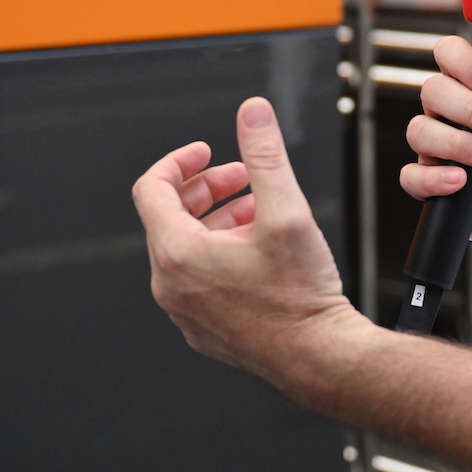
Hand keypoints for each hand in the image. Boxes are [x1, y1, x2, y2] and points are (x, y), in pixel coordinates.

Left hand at [133, 98, 360, 390]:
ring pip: (187, 249)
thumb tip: (253, 113)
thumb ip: (265, 155)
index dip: (179, 161)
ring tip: (259, 209)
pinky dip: (221, 253)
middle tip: (242, 177)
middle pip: (170, 218)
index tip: (206, 152)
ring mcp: (186, 313)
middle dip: (207, 188)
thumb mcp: (285, 209)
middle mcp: (172, 287)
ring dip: (219, 219)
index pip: (152, 189)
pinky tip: (261, 249)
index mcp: (178, 255)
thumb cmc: (299, 296)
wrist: (320, 357)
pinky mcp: (205, 330)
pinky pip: (199, 279)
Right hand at [402, 36, 471, 243]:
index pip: (449, 53)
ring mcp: (437, 145)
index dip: (464, 62)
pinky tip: (459, 180)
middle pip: (432, 90)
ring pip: (420, 130)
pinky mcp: (431, 180)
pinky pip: (412, 176)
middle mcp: (448, 110)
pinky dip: (431, 178)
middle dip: (468, 108)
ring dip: (455, 142)